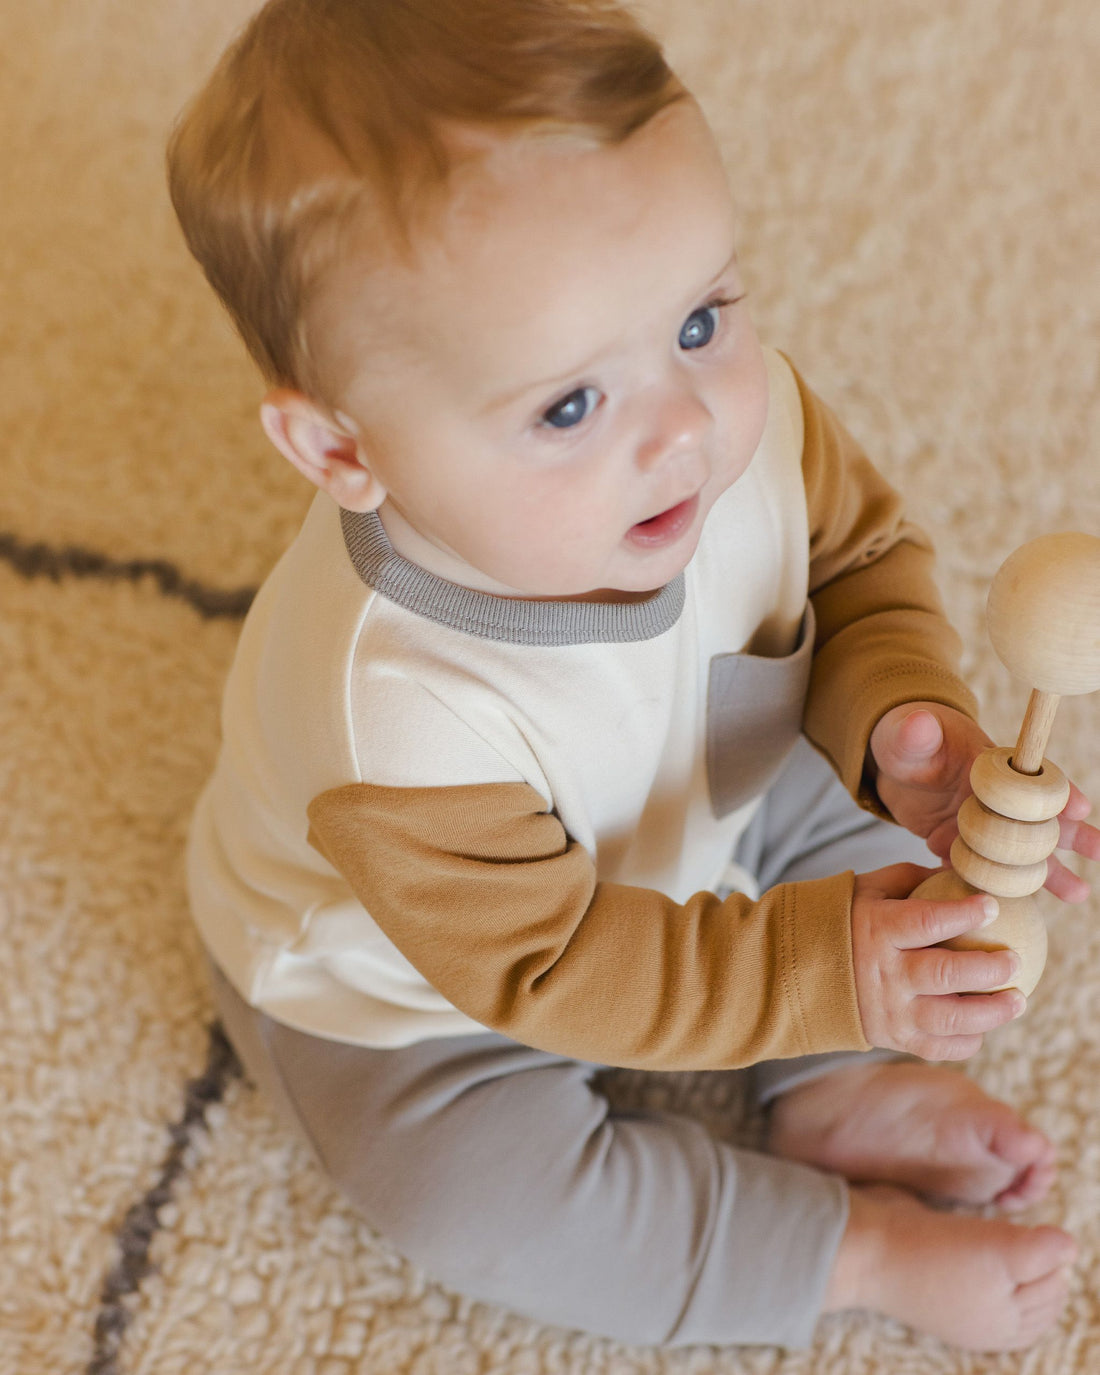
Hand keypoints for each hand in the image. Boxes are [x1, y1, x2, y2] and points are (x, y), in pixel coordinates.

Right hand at [851, 863, 1025, 1060]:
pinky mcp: (892, 1038)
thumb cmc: (840, 922)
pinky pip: (937, 1047)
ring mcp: (888, 1011)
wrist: (792, 974)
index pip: (926, 921)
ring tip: (1018, 1000)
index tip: (992, 904)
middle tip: (1016, 960)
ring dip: (991, 1012)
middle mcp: (882, 973)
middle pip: (944, 974)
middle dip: (988, 969)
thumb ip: (910, 879)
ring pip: (948, 1019)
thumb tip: (957, 872)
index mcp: (875, 930)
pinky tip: (984, 1027)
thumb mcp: (866, 890)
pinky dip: (967, 1041)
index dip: (964, 913)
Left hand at [868, 702, 1099, 902]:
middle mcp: (995, 799)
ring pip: (1020, 853)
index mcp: (991, 766)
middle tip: (1099, 851)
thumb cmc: (904, 742)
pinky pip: (984, 873)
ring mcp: (982, 827)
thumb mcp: (903, 736)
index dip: (1058, 791)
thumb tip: (918, 724)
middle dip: (1072, 835)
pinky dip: (996, 888)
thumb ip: (914, 734)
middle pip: (1041, 818)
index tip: (1080, 807)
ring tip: (1078, 893)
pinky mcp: (962, 849)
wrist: (892, 769)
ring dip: (1047, 872)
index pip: (1033, 777)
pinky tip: (1006, 906)